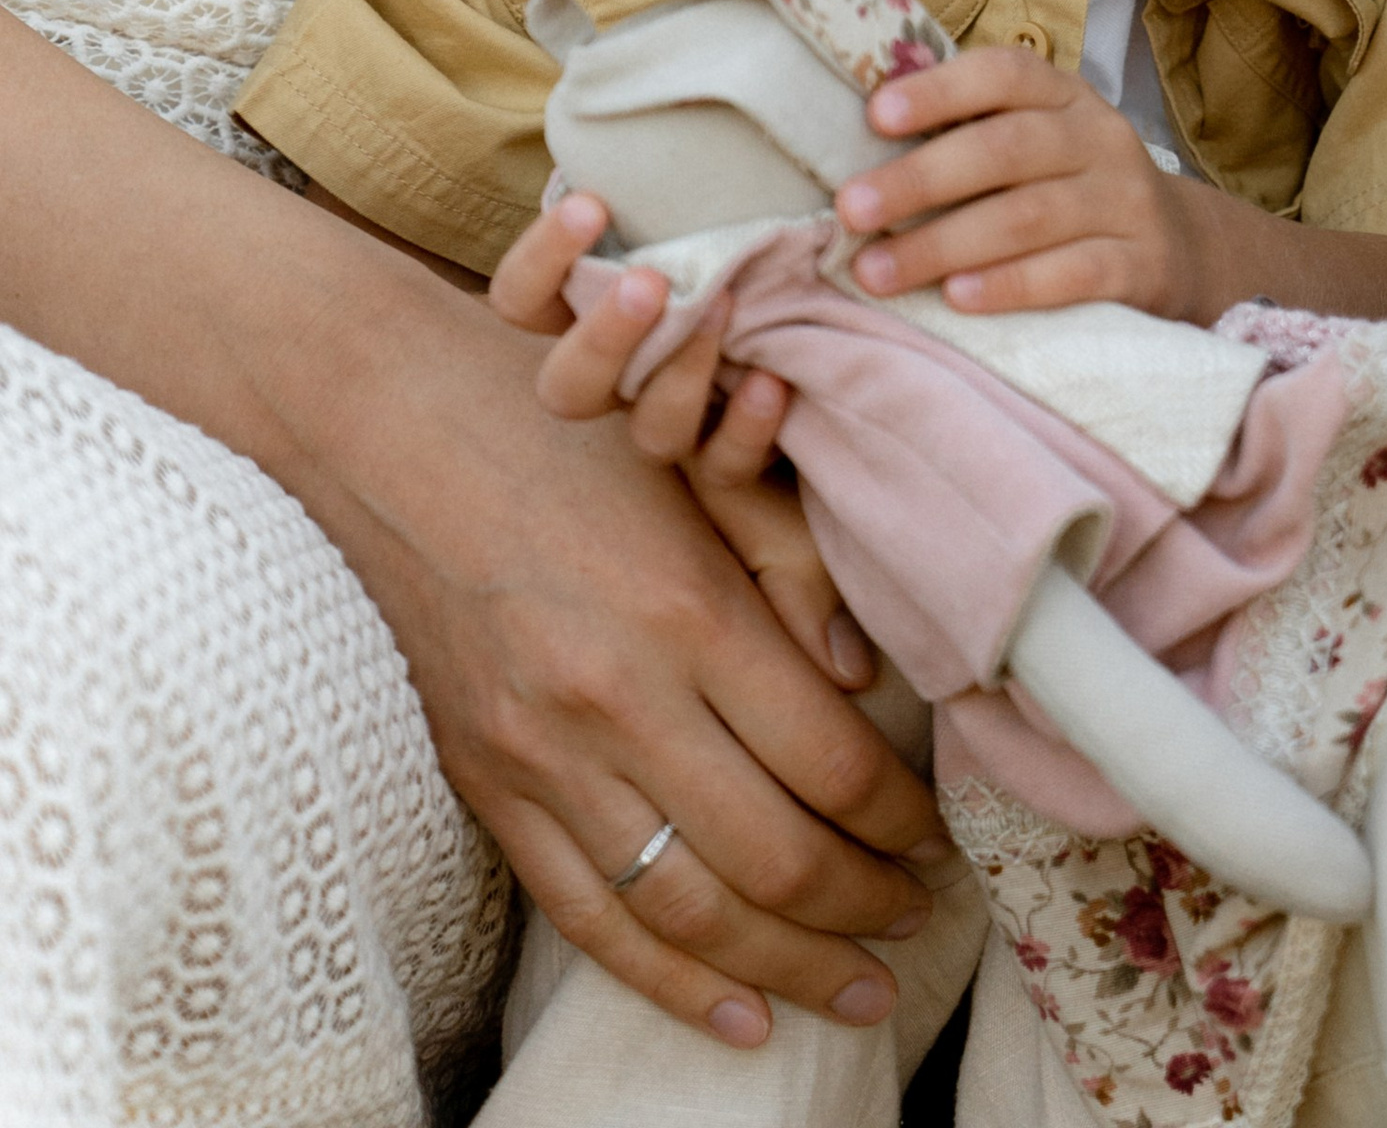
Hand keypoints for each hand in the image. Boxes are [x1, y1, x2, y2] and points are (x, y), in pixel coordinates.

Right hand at [303, 235, 950, 1049]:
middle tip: (919, 913)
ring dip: (790, 966)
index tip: (937, 833)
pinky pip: (591, 919)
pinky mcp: (489, 788)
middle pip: (775, 857)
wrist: (388, 429)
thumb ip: (793, 574)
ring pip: (690, 912)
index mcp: (688, 612)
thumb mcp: (700, 472)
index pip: (831, 762)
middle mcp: (618, 700)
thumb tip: (867, 688)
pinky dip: (671, 985)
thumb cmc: (564, 428)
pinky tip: (741, 1019)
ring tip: (859, 986)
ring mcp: (545, 758)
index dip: (902, 817)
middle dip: (866, 903)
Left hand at [843, 48, 1207, 317]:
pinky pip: (1074, 274)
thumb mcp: (1038, 143)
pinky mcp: (1141, 266)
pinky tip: (959, 299)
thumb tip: (860, 140)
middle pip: (1006, 149)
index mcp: (1065, 96)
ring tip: (877, 272)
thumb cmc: (1072, 189)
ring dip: (945, 244)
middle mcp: (1099, 138)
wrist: (1182, 248)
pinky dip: (1012, 286)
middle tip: (850, 210)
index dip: (940, 89)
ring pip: (1030, 216)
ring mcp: (1125, 202)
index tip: (874, 115)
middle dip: (920, 179)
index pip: (1006, 73)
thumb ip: (971, 134)